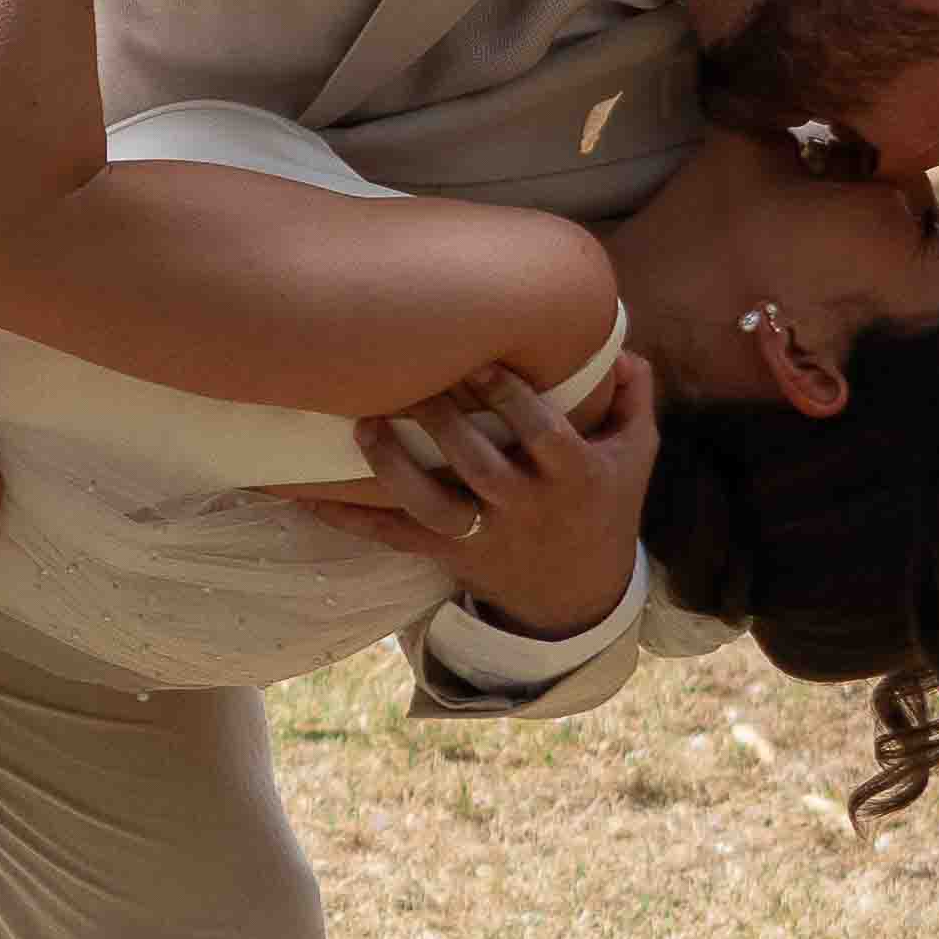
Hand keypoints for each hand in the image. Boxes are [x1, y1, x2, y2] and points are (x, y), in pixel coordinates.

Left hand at [269, 352, 661, 638]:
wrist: (577, 595)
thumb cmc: (603, 503)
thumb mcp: (635, 453)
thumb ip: (632, 395)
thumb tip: (620, 344)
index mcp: (573, 478)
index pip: (543, 434)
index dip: (509, 397)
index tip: (477, 359)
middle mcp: (526, 508)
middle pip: (479, 463)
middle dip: (443, 419)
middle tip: (410, 374)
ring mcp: (483, 535)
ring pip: (432, 503)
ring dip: (394, 465)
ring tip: (364, 423)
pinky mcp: (447, 553)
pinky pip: (392, 535)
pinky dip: (347, 516)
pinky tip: (303, 493)